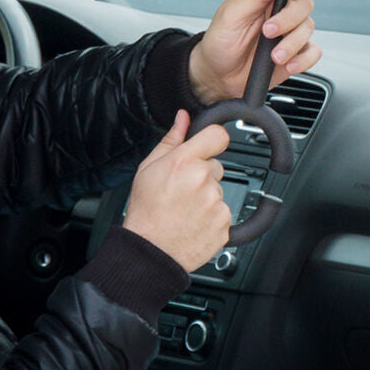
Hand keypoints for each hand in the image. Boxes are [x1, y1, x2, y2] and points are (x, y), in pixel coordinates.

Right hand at [123, 110, 230, 270]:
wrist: (149, 252)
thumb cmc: (145, 211)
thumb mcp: (149, 168)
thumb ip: (171, 140)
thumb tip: (183, 118)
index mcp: (184, 162)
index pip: (218, 135)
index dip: (213, 140)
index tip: (208, 147)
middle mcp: (202, 180)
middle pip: (216, 166)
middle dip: (203, 175)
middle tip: (182, 190)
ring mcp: (215, 203)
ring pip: (218, 190)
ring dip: (206, 198)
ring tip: (184, 209)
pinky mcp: (224, 224)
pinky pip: (223, 212)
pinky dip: (211, 217)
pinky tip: (192, 222)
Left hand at [187, 0, 319, 104]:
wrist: (218, 74)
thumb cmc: (221, 41)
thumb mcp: (231, 14)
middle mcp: (283, 11)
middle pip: (305, 3)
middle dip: (289, 18)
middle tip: (268, 30)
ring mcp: (291, 33)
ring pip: (308, 28)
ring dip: (292, 43)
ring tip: (273, 55)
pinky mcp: (296, 54)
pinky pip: (313, 53)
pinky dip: (303, 59)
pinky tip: (287, 64)